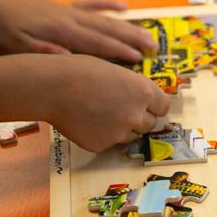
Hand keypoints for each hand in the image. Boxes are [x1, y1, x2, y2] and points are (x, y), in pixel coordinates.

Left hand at [0, 0, 154, 62]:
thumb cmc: (6, 30)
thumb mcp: (18, 47)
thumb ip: (44, 52)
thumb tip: (68, 58)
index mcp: (62, 32)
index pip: (96, 42)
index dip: (119, 50)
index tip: (138, 58)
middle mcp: (72, 19)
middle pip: (108, 29)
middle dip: (132, 39)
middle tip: (154, 47)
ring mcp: (71, 11)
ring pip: (105, 19)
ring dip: (128, 27)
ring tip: (148, 34)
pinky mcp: (66, 7)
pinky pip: (92, 4)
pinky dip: (108, 4)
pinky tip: (123, 6)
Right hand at [47, 54, 170, 151]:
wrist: (53, 88)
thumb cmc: (81, 71)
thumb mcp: (117, 72)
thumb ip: (133, 88)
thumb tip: (142, 99)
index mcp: (144, 92)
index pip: (163, 107)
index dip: (154, 106)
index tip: (148, 105)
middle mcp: (136, 115)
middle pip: (151, 124)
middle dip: (140, 118)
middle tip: (123, 110)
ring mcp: (119, 132)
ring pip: (132, 135)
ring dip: (124, 128)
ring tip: (103, 113)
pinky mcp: (102, 145)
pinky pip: (110, 143)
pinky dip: (104, 135)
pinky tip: (89, 121)